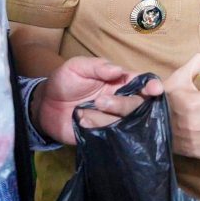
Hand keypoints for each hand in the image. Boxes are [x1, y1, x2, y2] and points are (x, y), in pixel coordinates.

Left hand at [31, 56, 162, 144]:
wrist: (45, 106)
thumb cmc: (64, 81)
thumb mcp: (77, 66)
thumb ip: (97, 66)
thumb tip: (119, 70)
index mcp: (119, 81)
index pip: (142, 83)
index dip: (151, 85)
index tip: (154, 90)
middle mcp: (120, 101)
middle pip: (137, 105)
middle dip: (123, 104)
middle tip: (100, 101)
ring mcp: (113, 119)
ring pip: (125, 122)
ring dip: (105, 117)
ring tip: (83, 112)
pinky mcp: (103, 134)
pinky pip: (110, 134)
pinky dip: (96, 126)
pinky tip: (82, 121)